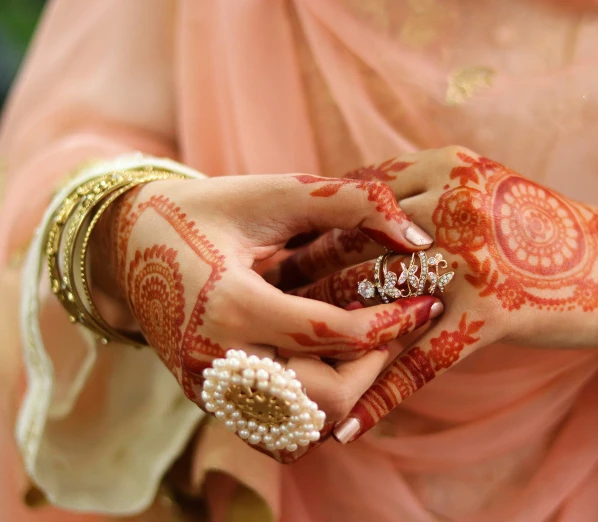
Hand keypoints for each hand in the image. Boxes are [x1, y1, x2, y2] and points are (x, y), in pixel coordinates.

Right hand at [89, 173, 442, 461]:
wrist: (127, 243)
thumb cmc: (205, 210)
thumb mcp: (274, 191)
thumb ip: (351, 203)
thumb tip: (419, 238)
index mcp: (229, 305)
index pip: (332, 335)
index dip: (392, 322)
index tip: (426, 301)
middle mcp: (217, 361)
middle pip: (326, 399)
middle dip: (376, 367)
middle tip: (396, 330)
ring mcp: (211, 388)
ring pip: (306, 428)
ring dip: (350, 394)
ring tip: (367, 348)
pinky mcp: (211, 400)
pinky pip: (280, 432)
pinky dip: (317, 410)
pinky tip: (328, 366)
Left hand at [279, 147, 597, 441]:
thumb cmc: (535, 231)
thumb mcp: (480, 190)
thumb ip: (422, 191)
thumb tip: (354, 206)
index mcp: (445, 166)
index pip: (358, 199)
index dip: (311, 230)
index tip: (273, 256)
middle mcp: (453, 204)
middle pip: (356, 247)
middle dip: (304, 281)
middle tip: (259, 309)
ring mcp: (471, 259)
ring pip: (377, 302)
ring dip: (327, 341)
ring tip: (280, 368)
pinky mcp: (491, 312)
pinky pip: (421, 361)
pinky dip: (380, 398)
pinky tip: (345, 428)